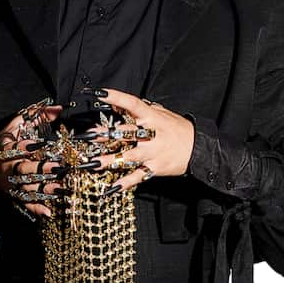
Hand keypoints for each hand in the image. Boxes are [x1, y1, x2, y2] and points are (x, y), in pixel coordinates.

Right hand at [0, 98, 64, 220]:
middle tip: (58, 167)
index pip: (14, 148)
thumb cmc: (6, 142)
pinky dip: (36, 208)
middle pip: (23, 169)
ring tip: (61, 189)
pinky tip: (48, 212)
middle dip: (40, 168)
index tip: (38, 144)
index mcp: (5, 149)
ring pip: (27, 187)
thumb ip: (36, 115)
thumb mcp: (16, 125)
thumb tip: (58, 108)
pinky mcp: (14, 195)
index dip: (24, 147)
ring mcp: (11, 183)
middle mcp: (7, 168)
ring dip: (44, 189)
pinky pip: (25, 202)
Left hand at [74, 88, 194, 191]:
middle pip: (124, 133)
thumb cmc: (178, 129)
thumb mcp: (161, 114)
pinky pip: (137, 176)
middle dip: (104, 135)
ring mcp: (152, 152)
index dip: (115, 97)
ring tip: (89, 163)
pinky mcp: (155, 168)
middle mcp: (150, 134)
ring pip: (126, 156)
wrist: (198, 148)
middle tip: (85, 135)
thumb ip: (141, 109)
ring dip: (107, 161)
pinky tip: (109, 188)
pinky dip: (124, 183)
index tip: (98, 94)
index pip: (131, 103)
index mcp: (152, 117)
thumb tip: (117, 103)